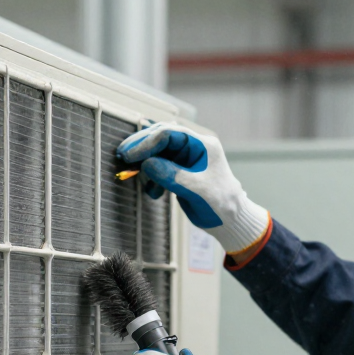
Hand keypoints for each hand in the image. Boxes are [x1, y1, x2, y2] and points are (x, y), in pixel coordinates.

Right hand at [117, 123, 270, 253]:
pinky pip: (158, 167)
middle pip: (160, 139)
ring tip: (146, 185)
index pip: (169, 134)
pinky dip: (151, 178)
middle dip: (141, 148)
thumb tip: (147, 164)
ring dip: (146, 168)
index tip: (131, 154)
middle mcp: (193, 147)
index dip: (147, 142)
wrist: (229, 220)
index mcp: (202, 145)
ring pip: (156, 153)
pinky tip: (153, 192)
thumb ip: (172, 175)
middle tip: (123, 157)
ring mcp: (185, 159)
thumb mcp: (197, 190)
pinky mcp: (179, 171)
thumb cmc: (221, 203)